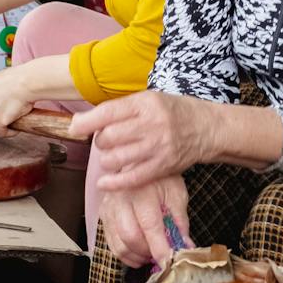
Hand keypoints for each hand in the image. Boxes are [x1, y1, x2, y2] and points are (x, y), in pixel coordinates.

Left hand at [70, 91, 214, 192]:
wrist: (207, 128)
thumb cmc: (172, 112)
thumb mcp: (148, 100)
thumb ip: (118, 110)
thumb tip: (79, 122)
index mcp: (145, 103)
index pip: (107, 113)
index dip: (86, 123)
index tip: (75, 128)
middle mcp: (151, 124)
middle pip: (108, 137)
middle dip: (101, 141)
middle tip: (108, 141)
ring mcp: (157, 147)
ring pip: (115, 159)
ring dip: (106, 160)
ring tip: (113, 156)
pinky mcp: (163, 167)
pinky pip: (131, 178)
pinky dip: (113, 183)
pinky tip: (105, 182)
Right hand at [96, 174, 189, 266]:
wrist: (139, 161)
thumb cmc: (160, 178)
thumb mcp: (177, 193)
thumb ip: (180, 221)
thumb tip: (185, 247)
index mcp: (142, 191)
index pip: (150, 227)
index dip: (160, 249)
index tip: (169, 262)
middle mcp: (120, 200)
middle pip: (130, 238)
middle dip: (148, 253)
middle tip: (162, 255)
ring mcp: (108, 208)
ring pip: (119, 245)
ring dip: (137, 257)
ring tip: (152, 253)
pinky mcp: (103, 216)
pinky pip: (112, 244)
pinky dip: (126, 254)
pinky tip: (139, 252)